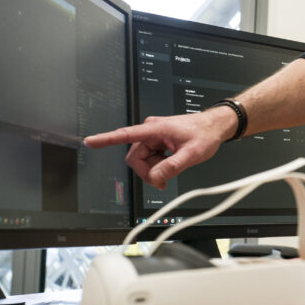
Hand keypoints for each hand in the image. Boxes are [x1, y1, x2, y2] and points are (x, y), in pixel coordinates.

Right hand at [83, 111, 230, 189]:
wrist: (214, 127)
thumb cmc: (205, 134)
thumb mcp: (192, 153)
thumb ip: (173, 166)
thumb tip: (156, 177)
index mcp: (155, 129)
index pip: (125, 134)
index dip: (106, 139)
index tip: (90, 141)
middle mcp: (150, 131)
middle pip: (135, 158)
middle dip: (148, 171)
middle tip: (165, 178)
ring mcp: (152, 137)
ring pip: (142, 161)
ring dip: (154, 170)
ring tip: (173, 167)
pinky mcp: (156, 142)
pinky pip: (149, 159)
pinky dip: (158, 167)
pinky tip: (170, 165)